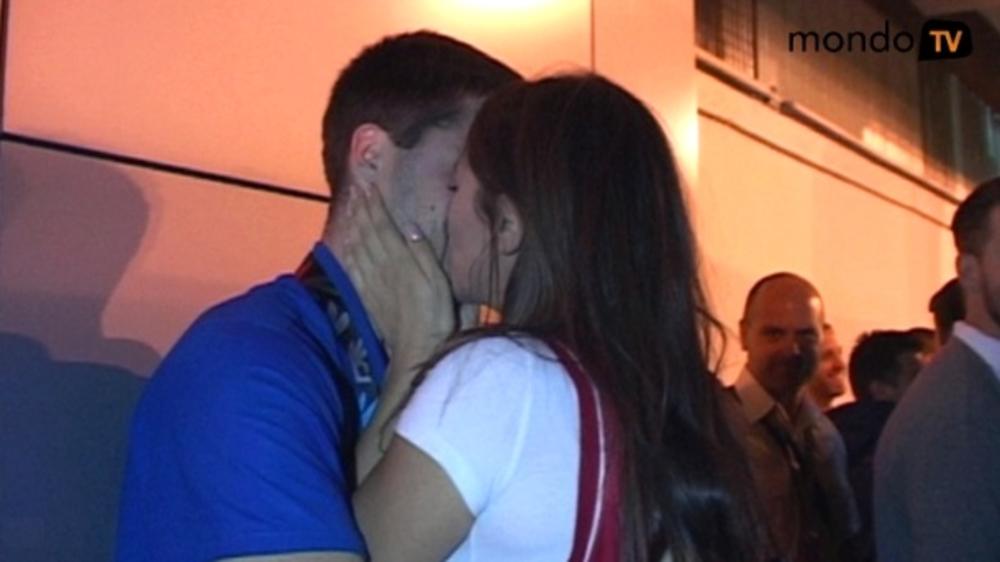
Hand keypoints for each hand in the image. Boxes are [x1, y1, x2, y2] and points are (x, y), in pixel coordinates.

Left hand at [341, 182, 454, 357]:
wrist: (417, 349)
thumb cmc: (435, 315)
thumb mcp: (439, 282)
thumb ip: (423, 253)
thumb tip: (410, 226)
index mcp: (401, 261)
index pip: (384, 227)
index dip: (376, 207)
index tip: (369, 188)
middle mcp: (382, 268)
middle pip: (368, 234)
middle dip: (361, 211)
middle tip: (356, 192)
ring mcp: (372, 283)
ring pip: (358, 248)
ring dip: (353, 227)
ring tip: (350, 210)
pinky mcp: (367, 297)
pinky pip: (353, 269)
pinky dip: (348, 253)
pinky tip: (347, 246)